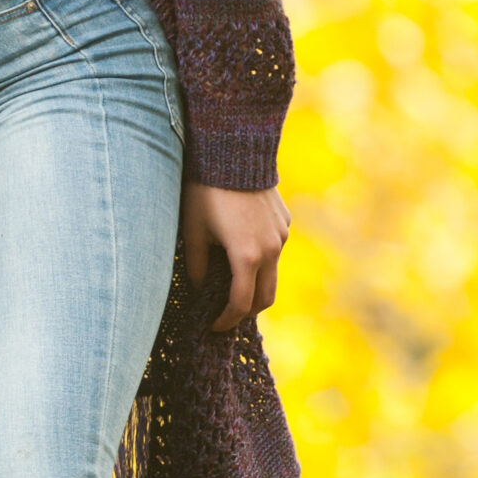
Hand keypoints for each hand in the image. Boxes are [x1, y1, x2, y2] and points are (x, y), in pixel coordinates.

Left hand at [183, 182, 290, 331]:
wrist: (233, 151)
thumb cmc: (206, 192)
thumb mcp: (193, 231)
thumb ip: (197, 267)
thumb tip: (199, 289)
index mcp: (247, 257)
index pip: (240, 304)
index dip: (225, 320)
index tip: (212, 326)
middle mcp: (271, 249)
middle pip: (265, 297)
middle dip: (245, 311)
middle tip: (225, 314)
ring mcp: (281, 234)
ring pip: (272, 272)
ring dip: (254, 283)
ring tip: (230, 282)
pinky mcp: (284, 221)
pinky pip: (275, 248)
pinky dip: (261, 259)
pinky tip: (240, 249)